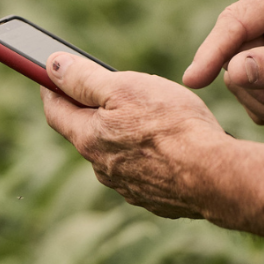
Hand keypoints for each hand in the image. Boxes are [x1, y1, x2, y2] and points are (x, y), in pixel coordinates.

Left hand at [42, 52, 229, 218]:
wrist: (214, 176)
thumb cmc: (171, 126)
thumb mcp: (123, 88)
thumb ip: (83, 78)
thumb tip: (52, 66)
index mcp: (88, 139)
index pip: (55, 110)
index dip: (51, 88)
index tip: (49, 74)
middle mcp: (101, 167)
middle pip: (86, 132)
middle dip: (91, 111)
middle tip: (105, 90)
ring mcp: (128, 186)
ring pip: (116, 153)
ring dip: (123, 135)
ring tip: (149, 116)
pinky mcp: (155, 197)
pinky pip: (143, 171)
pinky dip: (148, 156)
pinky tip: (169, 146)